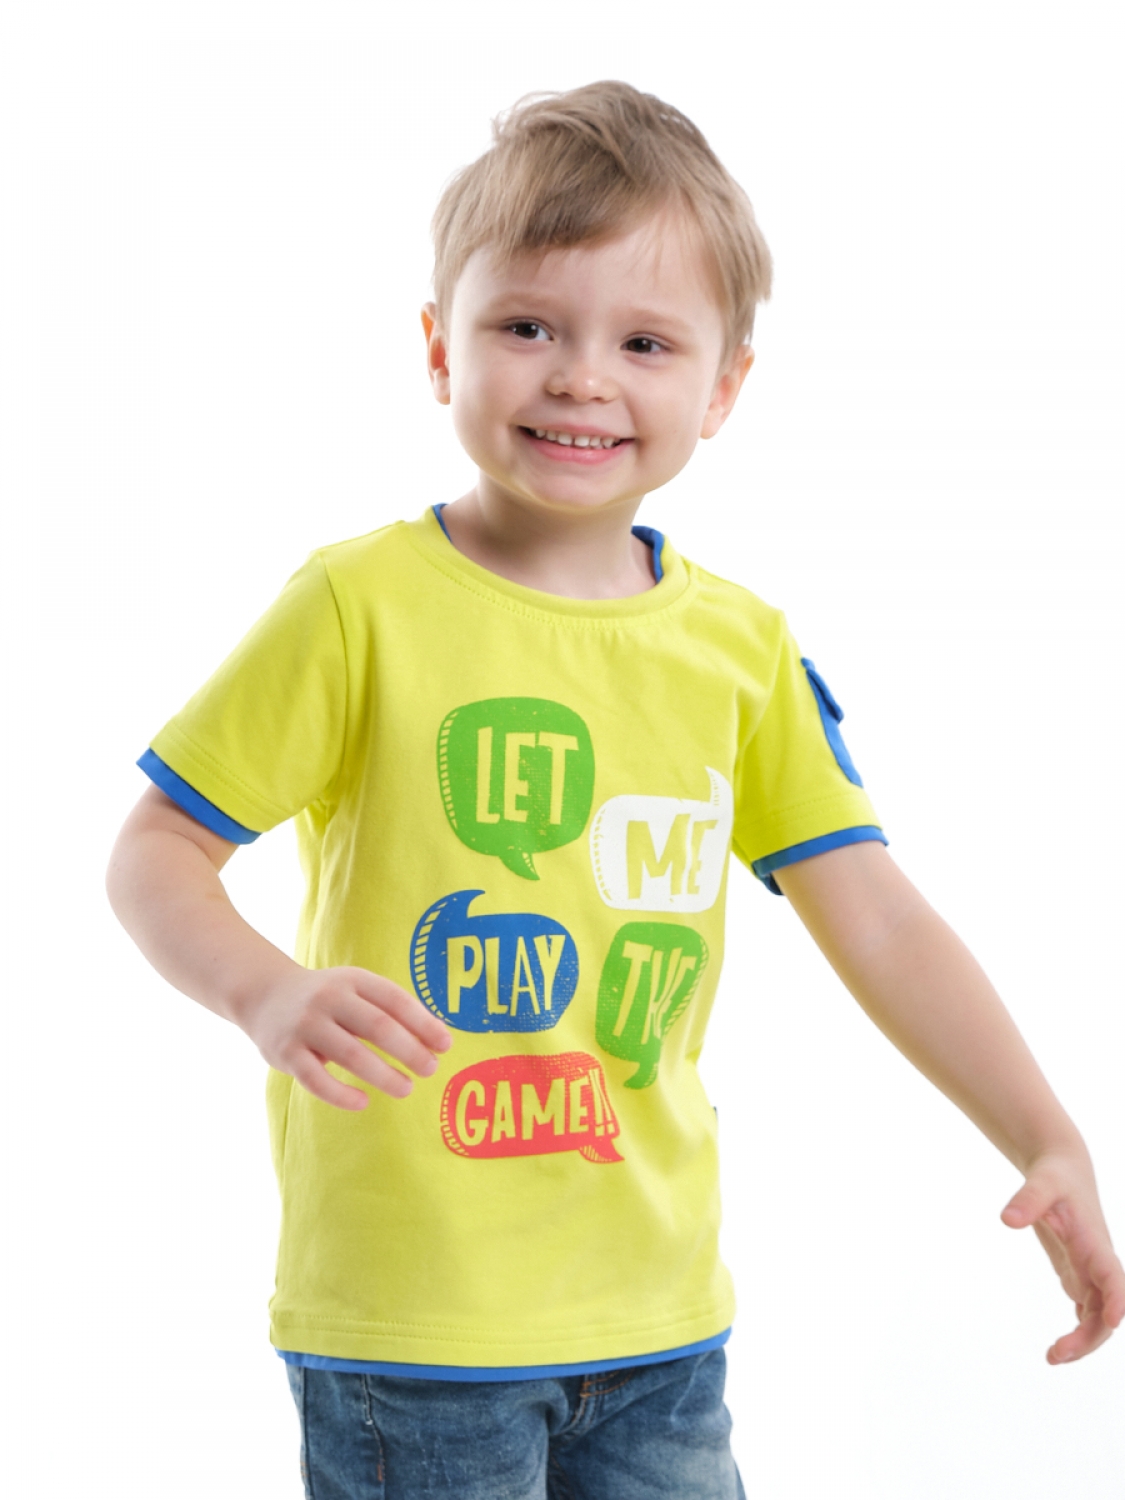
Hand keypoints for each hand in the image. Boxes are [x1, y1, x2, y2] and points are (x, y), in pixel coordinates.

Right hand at [243, 964, 452, 1110]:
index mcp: (354, 979)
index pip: (395, 1000)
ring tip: (406, 1088)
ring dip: (384, 1075)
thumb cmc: (327, 998)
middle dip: (410, 1050)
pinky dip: (342, 1094)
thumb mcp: (356, 989)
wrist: (264, 994)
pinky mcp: (286, 1053)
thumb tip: (437, 1040)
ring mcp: (306, 1025)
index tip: (446, 1045)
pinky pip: (316, 1079)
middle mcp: (329, 998)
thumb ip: (389, 1009)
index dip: (424, 1023)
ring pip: (351, 1054)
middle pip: (378, 1026)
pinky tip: (363, 1102)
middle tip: (430, 1069)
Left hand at [1001, 1150, 1124, 1362]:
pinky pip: (1086, 1312)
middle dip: (1089, 1336)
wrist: (1064, 1172)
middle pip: (1105, 1309)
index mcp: (1095, 1243)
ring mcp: (1091, 1273)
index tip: (1112, 1321)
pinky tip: (1059, 1351)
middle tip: (1055, 1354)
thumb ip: (1027, 1198)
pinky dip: (1078, 1333)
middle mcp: (1098, 1263)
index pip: (1113, 1276)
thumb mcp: (1042, 1181)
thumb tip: (1007, 1220)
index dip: (1117, 1298)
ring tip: (1052, 1358)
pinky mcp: (1080, 1277)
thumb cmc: (1055, 1176)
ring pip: (1096, 1317)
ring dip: (1083, 1341)